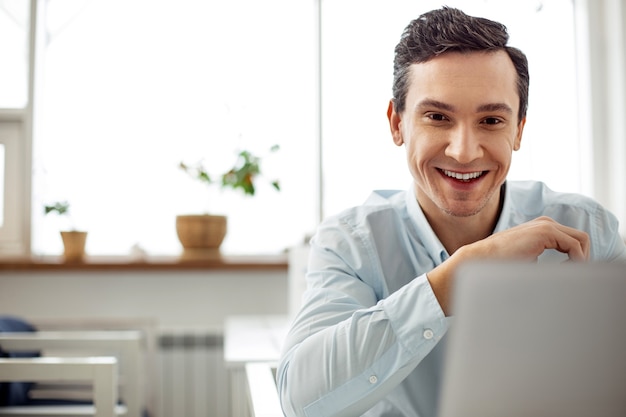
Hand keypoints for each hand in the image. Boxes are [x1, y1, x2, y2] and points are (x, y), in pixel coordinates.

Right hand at [427, 216, 589, 314]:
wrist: (479, 260)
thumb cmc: (499, 264)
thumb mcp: (528, 260)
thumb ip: (546, 261)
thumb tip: (564, 277)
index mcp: (541, 229)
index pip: (572, 241)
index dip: (576, 259)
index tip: (569, 276)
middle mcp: (545, 223)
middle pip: (581, 239)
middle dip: (582, 258)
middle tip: (573, 276)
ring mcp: (545, 225)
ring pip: (581, 241)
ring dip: (581, 260)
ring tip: (568, 276)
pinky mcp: (545, 232)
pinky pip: (575, 246)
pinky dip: (576, 261)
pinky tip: (563, 272)